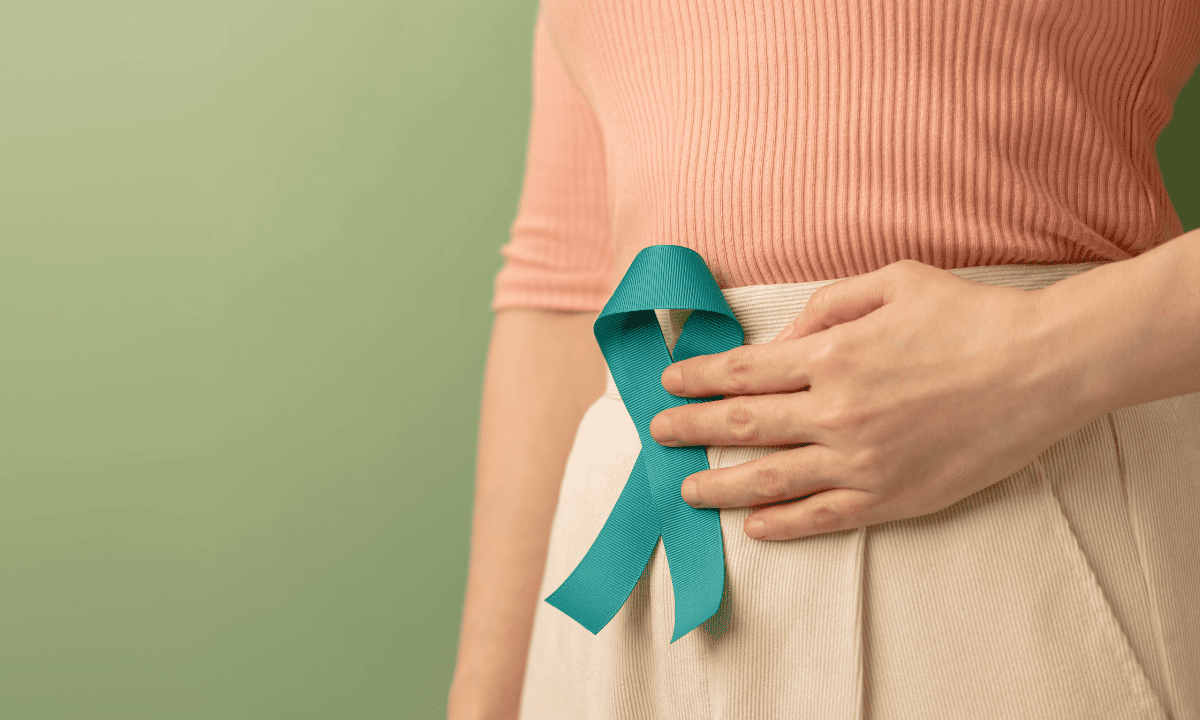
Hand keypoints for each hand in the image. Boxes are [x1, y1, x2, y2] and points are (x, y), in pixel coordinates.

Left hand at [648, 259, 1096, 540]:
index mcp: (830, 355)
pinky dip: (781, 524)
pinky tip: (753, 526)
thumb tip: (782, 338)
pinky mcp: (891, 497)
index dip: (699, 379)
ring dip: (719, 486)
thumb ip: (826, 308)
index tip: (669, 384)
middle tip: (657, 434)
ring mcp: (861, 461)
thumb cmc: (970, 316)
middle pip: (741, 427)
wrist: (1043, 367)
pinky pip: (821, 517)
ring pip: (769, 479)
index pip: (742, 372)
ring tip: (687, 490)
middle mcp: (835, 412)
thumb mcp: (891, 282)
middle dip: (690, 430)